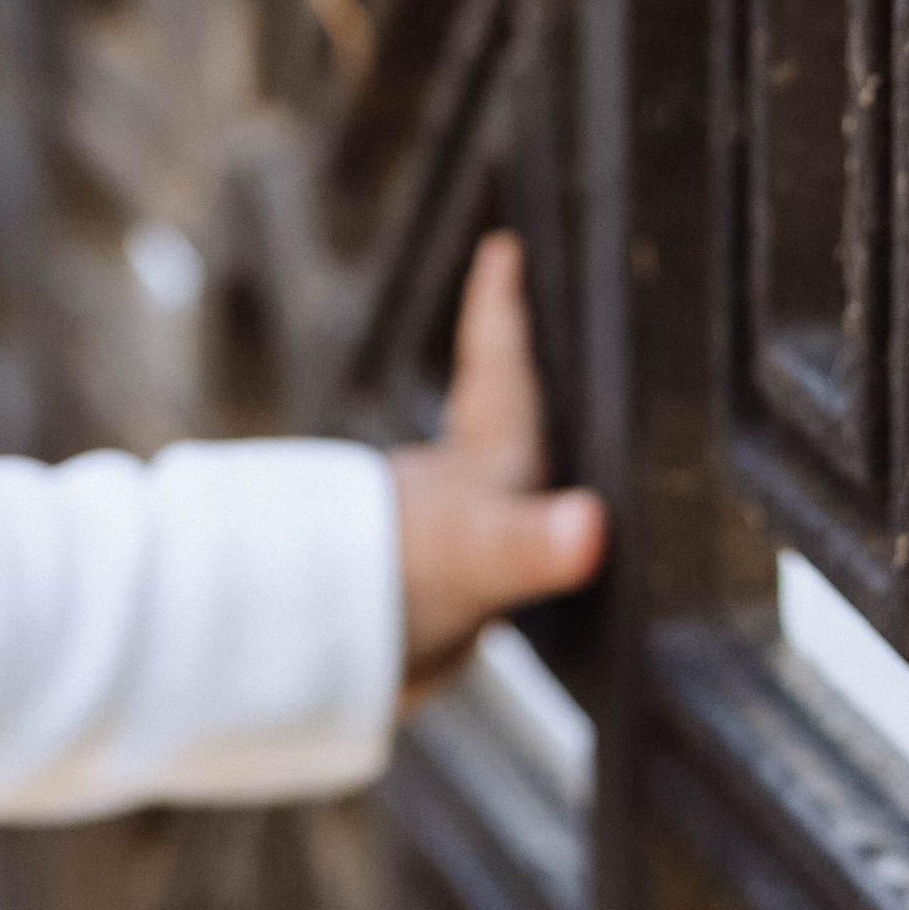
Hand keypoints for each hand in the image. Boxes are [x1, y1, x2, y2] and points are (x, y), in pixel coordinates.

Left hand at [389, 232, 603, 701]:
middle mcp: (462, 491)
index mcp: (479, 464)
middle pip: (490, 415)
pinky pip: (479, 557)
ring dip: (504, 464)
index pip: (495, 368)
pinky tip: (501, 565)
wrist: (321, 661)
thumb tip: (588, 527)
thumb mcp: (479, 557)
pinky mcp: (438, 595)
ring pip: (483, 485)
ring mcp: (447, 541)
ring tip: (528, 444)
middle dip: (507, 372)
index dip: (500, 309)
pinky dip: (495, 549)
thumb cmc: (402, 594)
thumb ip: (533, 545)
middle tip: (517, 319)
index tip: (502, 249)